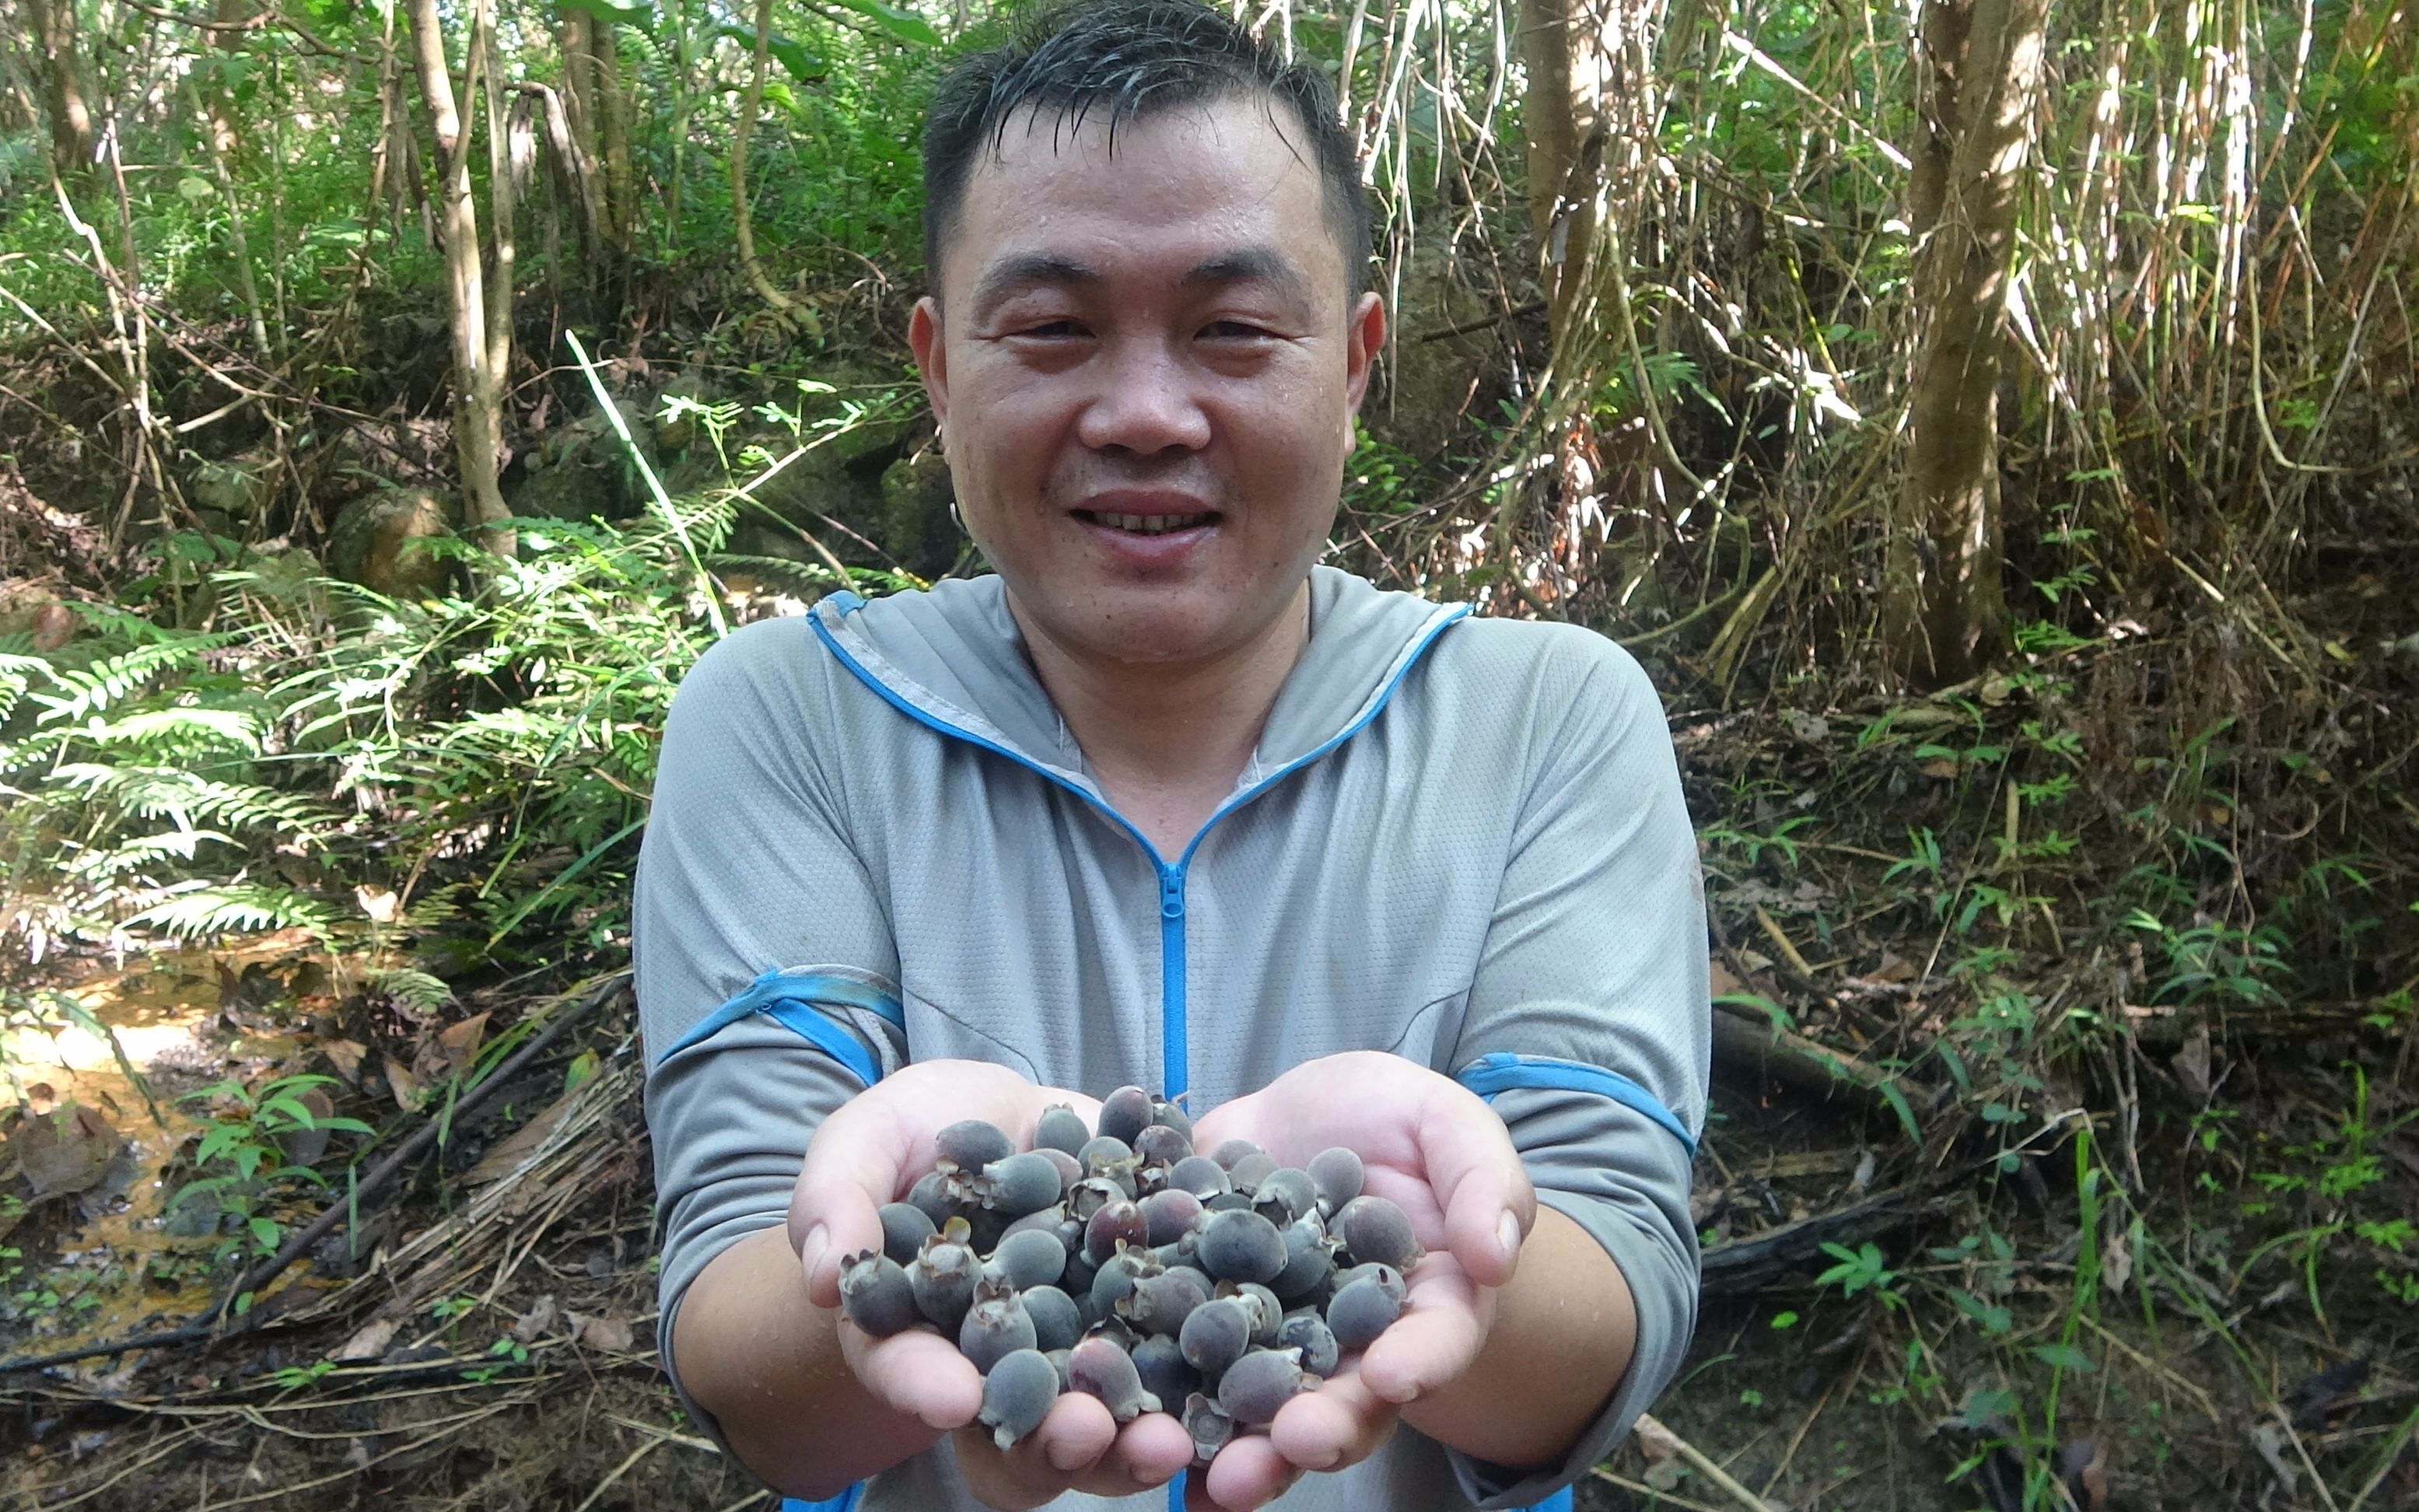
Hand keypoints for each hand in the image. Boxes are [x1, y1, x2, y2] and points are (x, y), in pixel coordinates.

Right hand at [787, 1059, 1190, 1505]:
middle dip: (1054, 1439)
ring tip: (1170, 1439)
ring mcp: (1089, 1344)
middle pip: (1023, 1423)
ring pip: (1112, 1414)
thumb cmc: (916, 1135)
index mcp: (923, 1339)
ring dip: (1140, 1435)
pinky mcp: (1156, 1310)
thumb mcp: (865, 1143)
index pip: (913, 1374)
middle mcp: (1010, 1363)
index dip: (925, 1388)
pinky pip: (1187, 1349)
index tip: (951, 1398)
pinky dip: (1214, 1366)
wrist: (1015, 1115)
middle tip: (1085, 1434)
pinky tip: (1245, 1364)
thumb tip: (821, 1275)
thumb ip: (836, 1200)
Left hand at [1182, 1052, 1535, 1509]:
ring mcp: (1273, 1346)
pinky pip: (1184, 1376)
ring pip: (1264, 1412)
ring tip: (1217, 1479)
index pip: (1435, 1343)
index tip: (1391, 1377)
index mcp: (1423, 1308)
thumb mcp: (1446, 1126)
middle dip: (1319, 1430)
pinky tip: (1140, 1440)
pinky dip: (1165, 1412)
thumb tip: (1496, 1257)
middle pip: (1346, 1403)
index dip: (1418, 1364)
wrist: (1303, 1117)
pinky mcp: (1202, 1325)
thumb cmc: (1397, 1122)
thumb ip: (1482, 1183)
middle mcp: (1350, 1348)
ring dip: (1242, 1451)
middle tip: (1293, 1443)